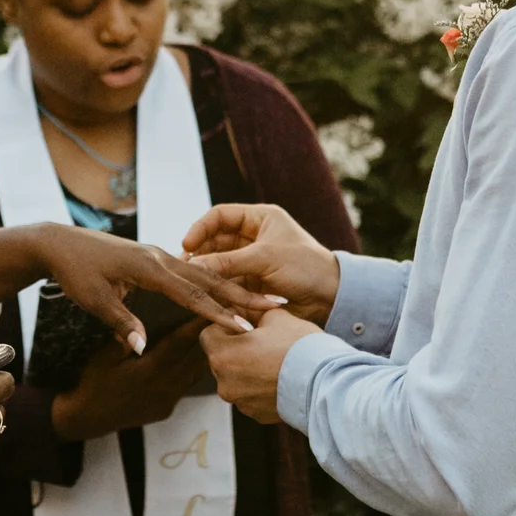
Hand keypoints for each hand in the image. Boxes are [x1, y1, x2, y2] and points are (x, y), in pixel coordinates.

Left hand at [26, 225, 278, 353]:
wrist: (61, 243)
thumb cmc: (76, 271)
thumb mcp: (94, 300)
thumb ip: (121, 323)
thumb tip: (142, 349)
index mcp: (151, 269)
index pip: (193, 295)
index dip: (220, 313)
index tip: (245, 326)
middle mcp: (162, 259)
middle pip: (211, 280)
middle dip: (244, 294)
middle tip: (276, 305)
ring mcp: (161, 256)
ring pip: (205, 274)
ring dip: (235, 287)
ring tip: (264, 298)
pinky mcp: (156, 258)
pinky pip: (193, 272)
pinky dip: (216, 282)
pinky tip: (230, 290)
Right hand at [52, 322, 211, 442]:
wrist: (90, 419)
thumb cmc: (94, 384)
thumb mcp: (102, 359)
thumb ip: (121, 342)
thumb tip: (135, 323)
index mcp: (149, 371)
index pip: (179, 343)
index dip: (197, 325)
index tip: (214, 309)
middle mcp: (164, 386)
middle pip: (195, 357)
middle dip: (212, 336)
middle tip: (228, 316)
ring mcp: (168, 399)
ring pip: (197, 372)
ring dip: (209, 353)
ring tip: (223, 333)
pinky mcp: (168, 407)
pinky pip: (189, 384)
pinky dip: (197, 368)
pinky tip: (205, 355)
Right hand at [180, 203, 340, 324]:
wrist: (330, 298)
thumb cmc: (305, 268)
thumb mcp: (264, 259)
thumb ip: (228, 262)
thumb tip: (193, 265)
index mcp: (260, 219)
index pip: (220, 216)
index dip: (200, 228)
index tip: (187, 245)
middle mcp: (253, 237)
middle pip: (215, 240)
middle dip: (200, 253)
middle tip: (184, 268)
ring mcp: (252, 260)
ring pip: (219, 263)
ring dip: (207, 272)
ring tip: (192, 283)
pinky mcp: (252, 282)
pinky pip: (227, 281)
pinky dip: (217, 287)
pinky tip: (205, 294)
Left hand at [199, 308, 320, 425]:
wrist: (326, 382)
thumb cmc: (299, 346)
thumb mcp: (276, 317)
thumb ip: (254, 313)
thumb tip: (248, 312)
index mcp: (222, 355)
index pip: (208, 335)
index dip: (225, 326)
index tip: (244, 325)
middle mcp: (224, 383)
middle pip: (221, 359)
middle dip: (236, 349)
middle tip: (261, 342)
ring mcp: (240, 402)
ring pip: (236, 378)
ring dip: (248, 369)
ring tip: (274, 361)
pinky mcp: (255, 414)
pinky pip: (250, 395)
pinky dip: (260, 387)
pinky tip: (280, 379)